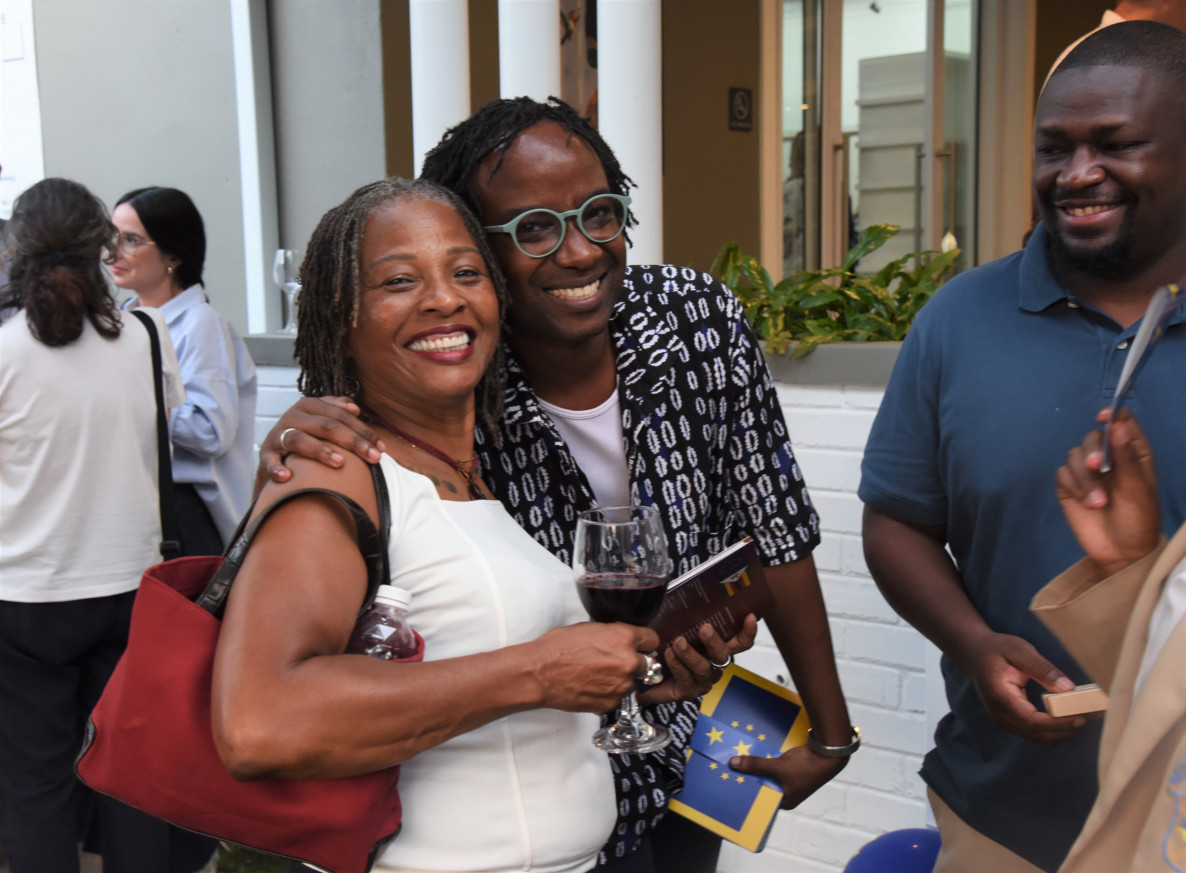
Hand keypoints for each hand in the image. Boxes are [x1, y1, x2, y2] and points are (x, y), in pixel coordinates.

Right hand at [259, 396, 383, 486]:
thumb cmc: (307, 438)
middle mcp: (293, 416)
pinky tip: (287, 477)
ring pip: (300, 439)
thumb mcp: (321, 422)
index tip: (381, 448)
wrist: (275, 457)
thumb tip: (355, 409)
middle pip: (326, 426)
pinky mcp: (265, 454)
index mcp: (310, 405)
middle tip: (373, 458)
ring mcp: (278, 434)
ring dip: (320, 451)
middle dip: (353, 442)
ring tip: (340, 463)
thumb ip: (338, 412)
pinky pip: (269, 460)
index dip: (363, 431)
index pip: (341, 416)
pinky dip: (276, 468)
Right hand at [531, 623, 660, 714]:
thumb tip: (621, 640)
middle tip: (617, 662)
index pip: (652, 640)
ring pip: (633, 683)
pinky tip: (592, 687)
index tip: (641, 646)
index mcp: (624, 638)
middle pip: (648, 664)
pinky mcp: (611, 704)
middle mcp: (628, 662)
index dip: (644, 643)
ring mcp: (621, 686)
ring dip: (622, 680)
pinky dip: (609, 694)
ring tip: (599, 676)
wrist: (539, 673)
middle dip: (635, 663)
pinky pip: (618, 698)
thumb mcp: (589, 628)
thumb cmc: (558, 648)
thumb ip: (612, 634)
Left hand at [639, 615, 758, 703]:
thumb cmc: (664, 645)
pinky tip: (668, 654)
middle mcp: (714, 664)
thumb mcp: (676, 626)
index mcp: (716, 647)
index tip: (749, 616)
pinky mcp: (689, 691)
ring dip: (691, 654)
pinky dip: (677, 665)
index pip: (740, 641)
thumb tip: (689, 594)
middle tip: (704, 629)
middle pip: (723, 655)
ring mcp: (703, 679)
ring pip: (703, 668)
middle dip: (715, 641)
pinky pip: (686, 678)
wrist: (644, 673)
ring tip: (678, 642)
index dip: (747, 631)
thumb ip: (687, 614)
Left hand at [728, 743, 845, 808]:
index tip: (730, 785)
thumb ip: (756, 766)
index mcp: (786, 802)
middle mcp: (787, 793)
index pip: (761, 800)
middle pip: (763, 786)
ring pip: (767, 775)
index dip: (747, 792)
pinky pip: (772, 766)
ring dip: (756, 768)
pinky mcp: (790, 768)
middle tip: (729, 773)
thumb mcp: (778, 768)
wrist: (829, 752)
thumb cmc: (806, 767)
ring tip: (737, 763)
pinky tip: (751, 754)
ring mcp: (789, 780)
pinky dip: (764, 761)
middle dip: (749, 778)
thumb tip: (733, 764)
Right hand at [958, 630, 1084, 743]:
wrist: (973, 654)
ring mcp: (1005, 721)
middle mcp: (1001, 715)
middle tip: (1094, 713)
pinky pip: (1038, 732)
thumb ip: (1042, 668)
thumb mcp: (1019, 650)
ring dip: (1065, 730)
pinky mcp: (1012, 721)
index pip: (1032, 721)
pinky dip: (1057, 727)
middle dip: (1068, 728)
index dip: (1059, 723)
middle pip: (1039, 734)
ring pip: (1040, 737)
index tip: (1083, 716)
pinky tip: (1072, 714)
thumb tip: (1068, 689)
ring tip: (1088, 713)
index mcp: (1000, 696)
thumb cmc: (995, 649)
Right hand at [1056, 407, 1159, 576]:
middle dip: (1092, 452)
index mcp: (1132, 453)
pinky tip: (1087, 503)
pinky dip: (1074, 486)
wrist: (1122, 553)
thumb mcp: (1139, 487)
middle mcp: (1110, 459)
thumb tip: (1116, 424)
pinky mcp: (1070, 487)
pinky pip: (1062, 474)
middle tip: (1097, 467)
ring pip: (1074, 456)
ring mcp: (1088, 473)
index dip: (1112, 415)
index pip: (1121, 422)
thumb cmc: (1140, 519)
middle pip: (1092, 438)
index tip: (1103, 417)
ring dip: (1084, 478)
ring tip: (1098, 502)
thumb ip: (1126, 456)